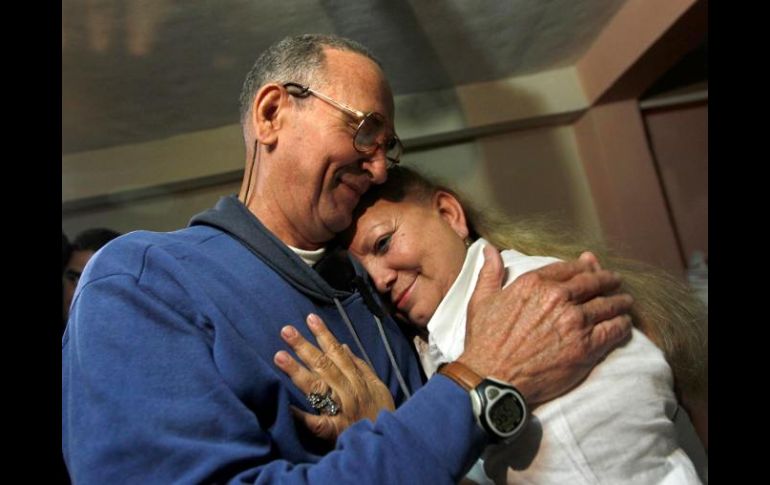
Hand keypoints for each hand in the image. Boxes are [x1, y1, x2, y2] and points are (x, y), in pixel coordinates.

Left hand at [274, 314, 394, 440]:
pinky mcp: (334, 431)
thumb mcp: (377, 385)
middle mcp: (347, 391)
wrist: (387, 443)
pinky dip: (301, 416)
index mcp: (357, 379)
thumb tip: (343, 346)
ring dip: (298, 371)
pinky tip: (286, 406)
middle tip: (286, 331)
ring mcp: (340, 410)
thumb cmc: (380, 412)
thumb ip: (359, 366)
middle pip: (323, 366)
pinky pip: (316, 423)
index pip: (338, 353)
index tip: (310, 318)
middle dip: (304, 347)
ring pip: (317, 387)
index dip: (324, 335)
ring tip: (279, 356)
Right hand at [459, 247, 632, 405]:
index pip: (569, 267)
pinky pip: (615, 329)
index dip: (584, 266)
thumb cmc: (484, 342)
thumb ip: (490, 273)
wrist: (492, 378)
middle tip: (615, 282)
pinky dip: (623, 324)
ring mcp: (575, 321)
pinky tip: (624, 324)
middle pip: (594, 282)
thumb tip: (490, 250)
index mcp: (534, 283)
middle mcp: (558, 297)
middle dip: (608, 280)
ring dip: (620, 302)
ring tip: (625, 302)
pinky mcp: (587, 346)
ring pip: (609, 304)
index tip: (591, 267)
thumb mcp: (481, 301)